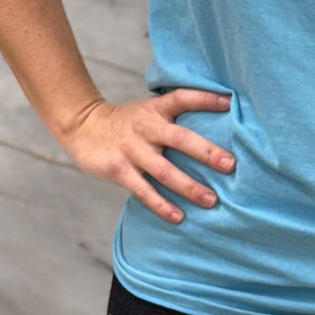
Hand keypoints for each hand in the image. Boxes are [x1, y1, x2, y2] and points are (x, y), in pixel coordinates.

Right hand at [60, 88, 234, 223]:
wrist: (82, 126)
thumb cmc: (127, 122)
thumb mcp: (149, 110)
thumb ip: (175, 116)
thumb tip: (217, 121)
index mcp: (157, 110)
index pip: (184, 98)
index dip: (207, 99)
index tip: (230, 103)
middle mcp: (147, 127)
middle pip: (181, 138)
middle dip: (207, 152)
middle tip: (231, 165)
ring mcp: (132, 149)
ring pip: (165, 170)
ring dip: (189, 187)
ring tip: (212, 200)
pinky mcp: (119, 169)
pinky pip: (144, 191)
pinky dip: (162, 205)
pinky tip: (179, 216)